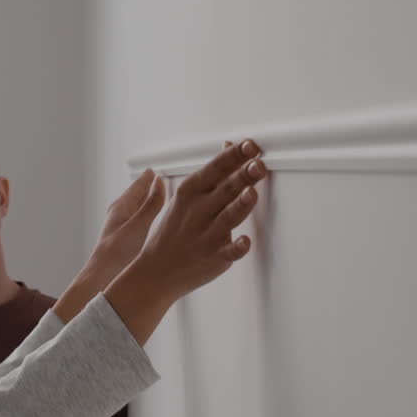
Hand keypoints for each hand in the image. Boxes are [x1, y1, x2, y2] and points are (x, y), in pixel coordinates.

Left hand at [87, 168, 167, 281]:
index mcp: (120, 207)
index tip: (154, 171)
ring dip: (146, 201)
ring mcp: (121, 227)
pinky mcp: (124, 239)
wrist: (102, 276)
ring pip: (136, 208)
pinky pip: (137, 220)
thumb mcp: (139, 225)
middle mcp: (119, 215)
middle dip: (146, 187)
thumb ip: (151, 204)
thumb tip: (159, 183)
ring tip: (155, 196)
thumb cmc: (116, 253)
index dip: (147, 178)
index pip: (136, 186)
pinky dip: (145, 215)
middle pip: (135, 195)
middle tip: (155, 179)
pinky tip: (149, 222)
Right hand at [135, 139, 264, 300]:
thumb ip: (212, 172)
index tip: (250, 145)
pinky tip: (245, 241)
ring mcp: (207, 235)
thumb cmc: (173, 231)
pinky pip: (229, 252)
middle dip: (242, 175)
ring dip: (241, 205)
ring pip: (228, 217)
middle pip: (225, 189)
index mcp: (190, 193)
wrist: (157, 270)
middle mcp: (198, 212)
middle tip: (258, 163)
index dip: (234, 155)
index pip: (216, 168)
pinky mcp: (215, 258)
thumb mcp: (185, 196)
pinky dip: (237, 247)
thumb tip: (228, 146)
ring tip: (252, 193)